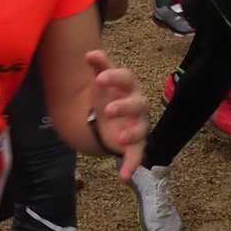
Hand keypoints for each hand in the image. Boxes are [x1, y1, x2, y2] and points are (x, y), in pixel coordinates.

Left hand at [84, 51, 147, 180]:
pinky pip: (137, 155)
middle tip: (107, 109)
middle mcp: (137, 104)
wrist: (105, 117)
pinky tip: (123, 177)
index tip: (98, 79)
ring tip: (119, 139)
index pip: (126, 78)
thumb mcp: (100, 79)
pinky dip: (131, 165)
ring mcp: (137, 125)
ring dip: (131, 133)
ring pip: (140, 129)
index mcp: (127, 86)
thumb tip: (89, 53)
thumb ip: (97, 65)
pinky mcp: (135, 144)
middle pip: (137, 104)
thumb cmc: (106, 94)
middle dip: (123, 106)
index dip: (114, 78)